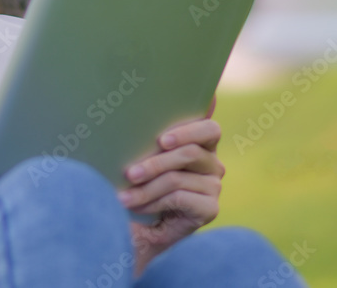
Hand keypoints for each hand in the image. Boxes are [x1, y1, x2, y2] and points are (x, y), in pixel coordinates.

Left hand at [118, 98, 223, 276]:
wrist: (138, 227)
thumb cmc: (136, 184)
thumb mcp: (139, 157)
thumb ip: (146, 136)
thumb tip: (136, 108)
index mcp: (200, 143)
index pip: (209, 128)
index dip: (190, 129)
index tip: (162, 140)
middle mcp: (212, 163)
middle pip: (191, 152)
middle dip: (156, 162)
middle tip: (130, 173)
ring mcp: (214, 185)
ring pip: (178, 177)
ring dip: (146, 188)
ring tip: (122, 197)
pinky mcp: (211, 208)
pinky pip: (179, 198)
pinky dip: (153, 202)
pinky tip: (136, 207)